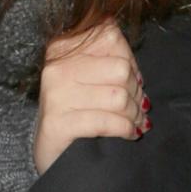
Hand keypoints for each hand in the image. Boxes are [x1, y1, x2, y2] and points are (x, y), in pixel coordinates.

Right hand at [33, 21, 149, 173]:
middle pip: (120, 69)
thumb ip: (110, 60)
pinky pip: (106, 121)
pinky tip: (131, 133)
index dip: (132, 62)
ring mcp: (55, 95)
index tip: (136, 81)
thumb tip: (138, 70)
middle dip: (136, 91)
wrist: (50, 154)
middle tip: (140, 106)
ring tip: (138, 121)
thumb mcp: (90, 78)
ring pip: (118, 97)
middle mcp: (56, 67)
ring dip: (135, 113)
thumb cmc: (76, 112)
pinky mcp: (57, 123)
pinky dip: (125, 128)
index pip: (111, 38)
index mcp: (63, 47)